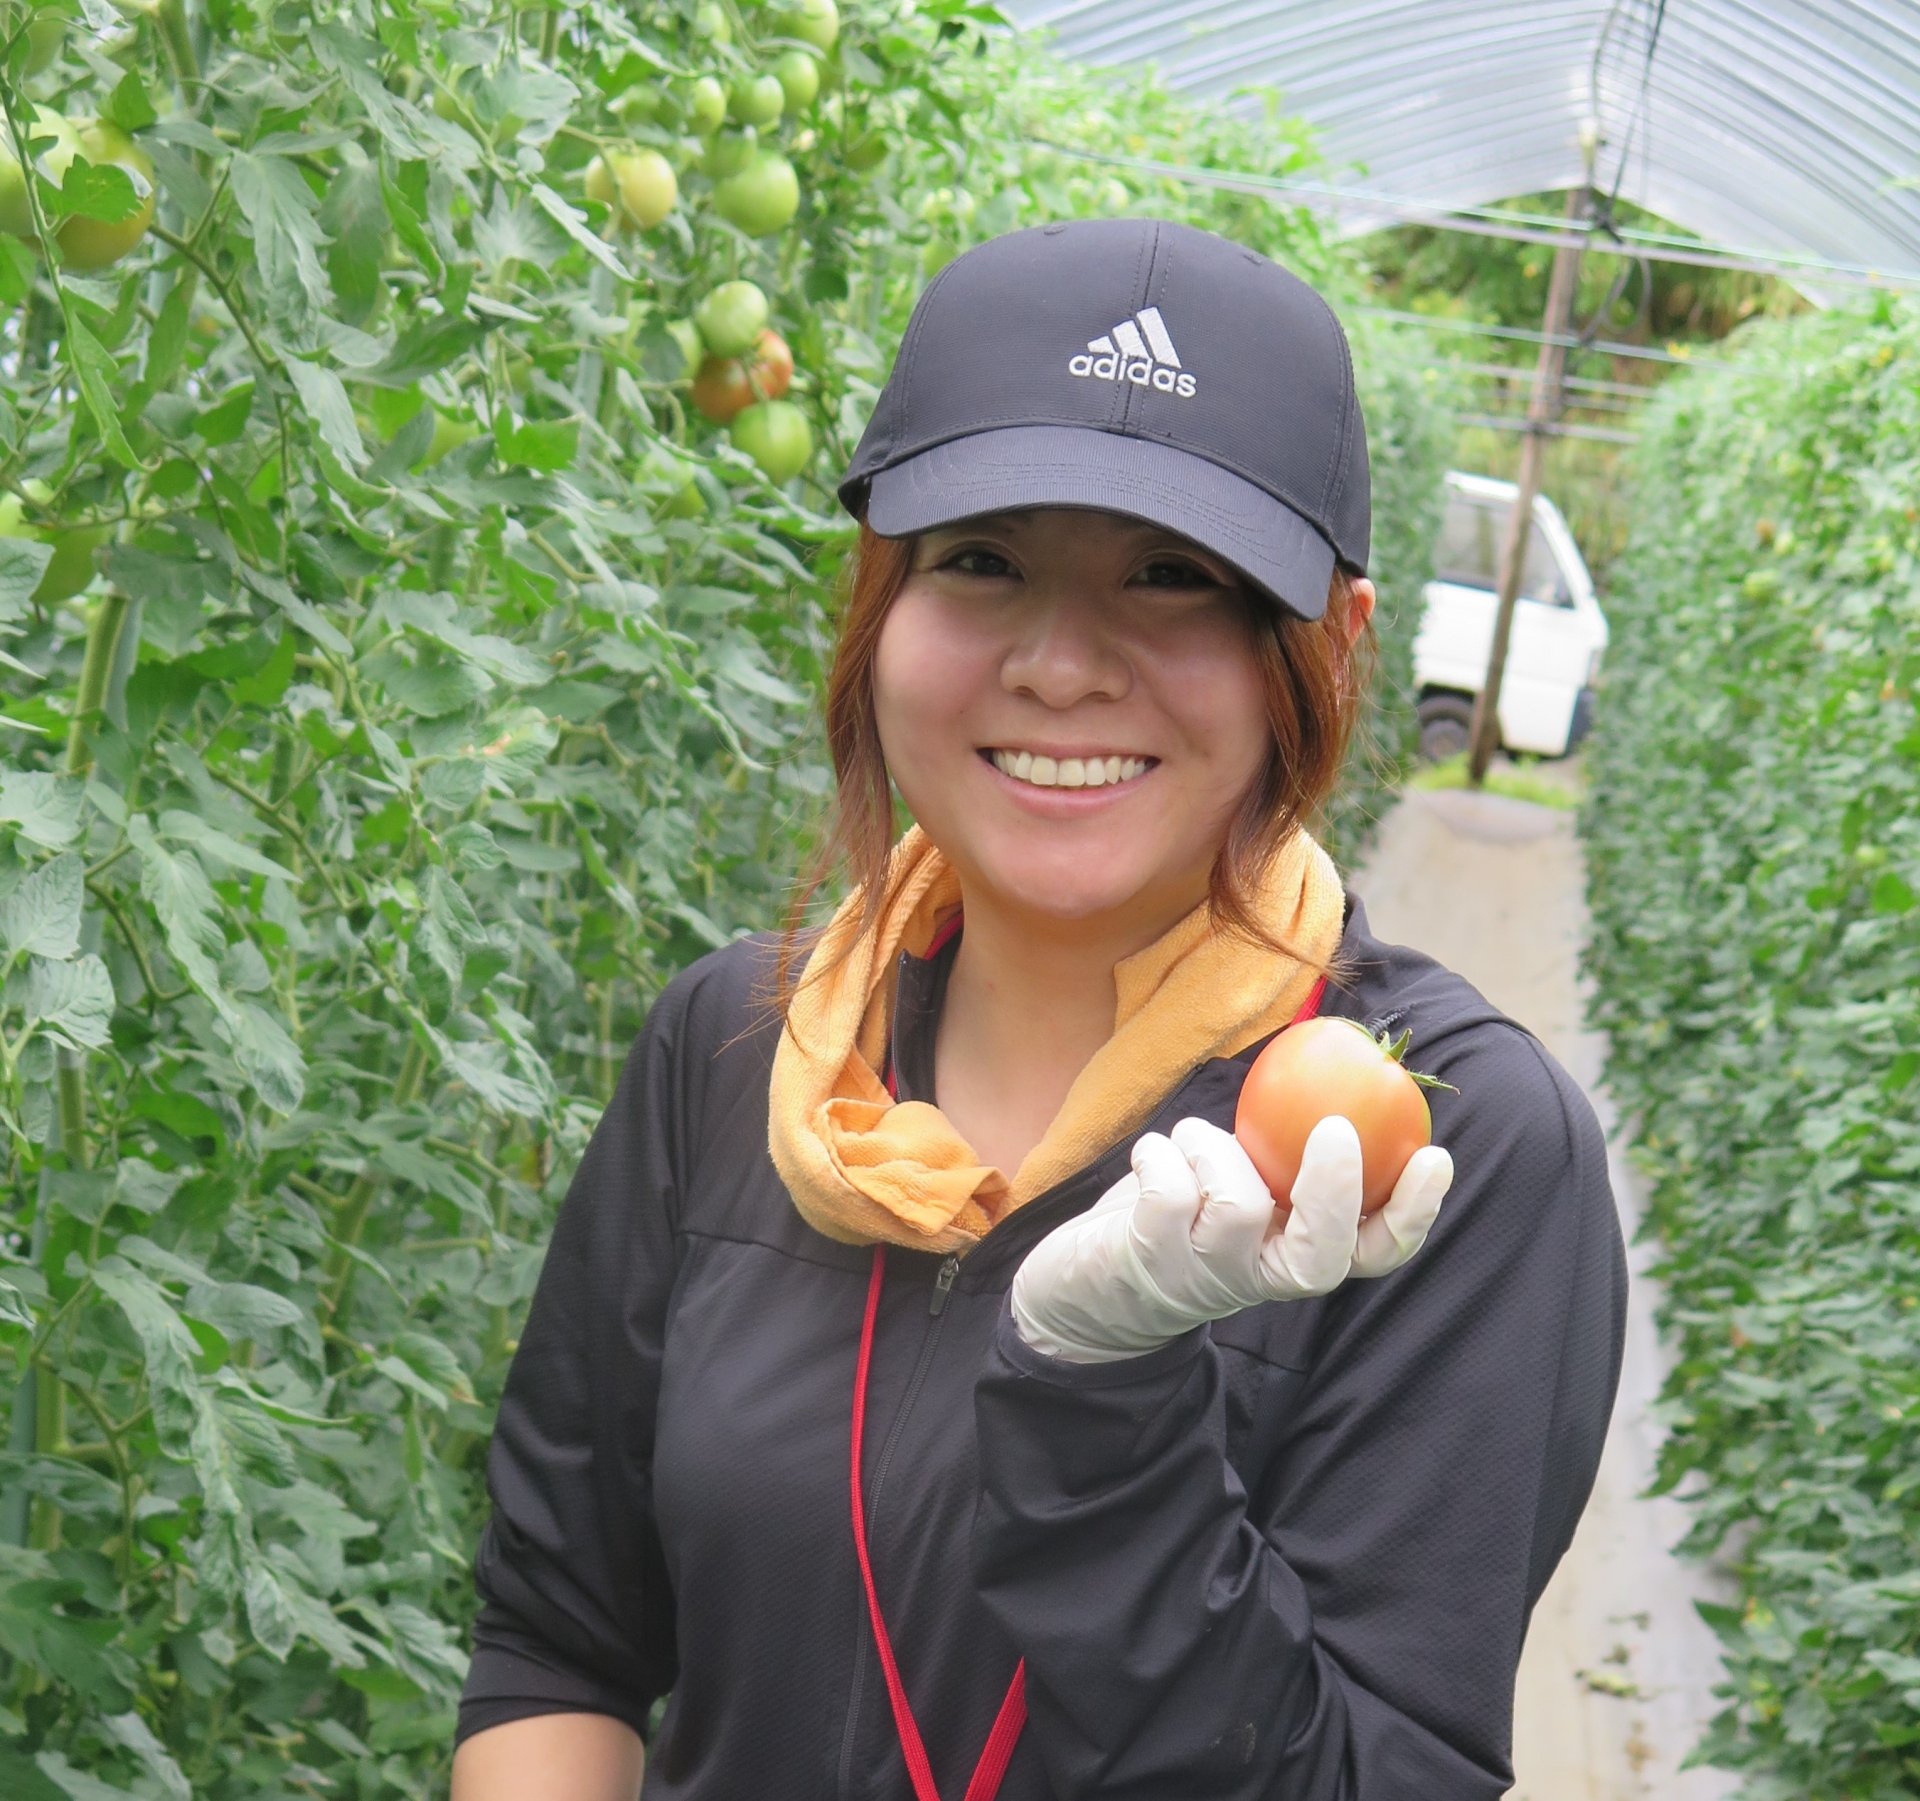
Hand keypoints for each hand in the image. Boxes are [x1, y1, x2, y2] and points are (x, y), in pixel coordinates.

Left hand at [1009, 1115, 1453, 1363]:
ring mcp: (1205, 1275)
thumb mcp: (1240, 1178)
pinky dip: (1162, 1152)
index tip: (1434, 1155)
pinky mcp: (1149, 1261)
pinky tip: (1154, 1153)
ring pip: (1236, 1204)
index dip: (1413, 1212)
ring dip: (1213, 1147)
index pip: (1376, 1252)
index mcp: (1296, 1254)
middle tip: (1336, 1129)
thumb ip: (1281, 1146)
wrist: (1089, 1283)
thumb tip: (1337, 1066)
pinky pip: (1170, 1191)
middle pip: (1323, 1257)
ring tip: (1191, 1142)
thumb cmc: (1181, 1208)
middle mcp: (1260, 1275)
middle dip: (1336, 1191)